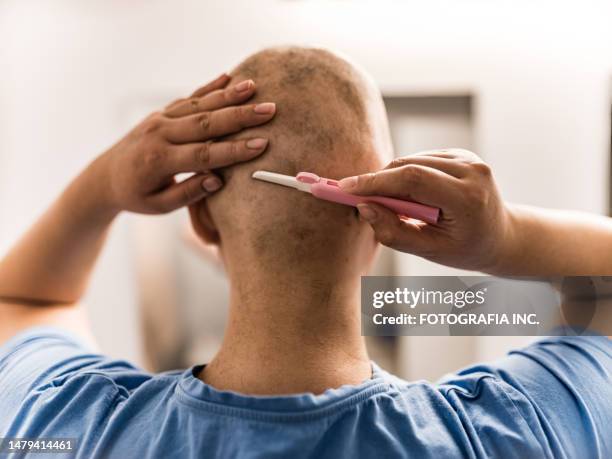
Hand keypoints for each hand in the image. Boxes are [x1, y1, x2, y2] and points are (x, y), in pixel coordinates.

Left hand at [94, 73, 275, 214]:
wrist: (106, 175)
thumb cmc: (136, 196)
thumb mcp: (159, 206)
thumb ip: (188, 193)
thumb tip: (218, 181)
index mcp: (159, 161)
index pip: (203, 155)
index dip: (234, 150)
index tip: (262, 144)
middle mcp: (159, 134)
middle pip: (205, 123)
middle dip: (240, 116)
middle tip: (269, 110)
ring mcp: (160, 119)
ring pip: (199, 105)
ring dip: (229, 96)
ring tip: (255, 88)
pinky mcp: (162, 112)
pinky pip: (189, 97)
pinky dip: (210, 87)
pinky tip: (229, 77)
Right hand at [339, 149, 510, 271]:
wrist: (500, 236)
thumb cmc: (465, 249)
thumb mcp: (430, 251)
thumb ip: (394, 232)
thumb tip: (364, 208)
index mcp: (468, 198)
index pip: (413, 179)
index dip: (375, 182)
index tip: (346, 188)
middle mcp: (472, 171)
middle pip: (408, 166)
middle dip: (377, 181)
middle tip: (357, 199)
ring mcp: (468, 158)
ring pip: (411, 160)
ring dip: (391, 180)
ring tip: (394, 207)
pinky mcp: (460, 154)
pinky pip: (419, 159)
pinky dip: (405, 176)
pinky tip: (412, 197)